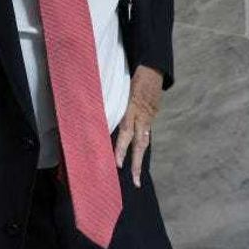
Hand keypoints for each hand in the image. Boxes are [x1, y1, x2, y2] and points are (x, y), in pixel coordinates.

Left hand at [114, 65, 162, 187]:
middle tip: (135, 181)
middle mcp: (142, 115)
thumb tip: (95, 116)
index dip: (121, 147)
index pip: (126, 131)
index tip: (117, 163)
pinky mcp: (152, 116)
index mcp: (132, 107)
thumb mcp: (120, 87)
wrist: (153, 67)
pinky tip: (136, 155)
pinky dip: (141, 144)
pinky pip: (145, 132)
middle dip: (137, 162)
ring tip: (137, 175)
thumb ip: (110, 102)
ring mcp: (150, 116)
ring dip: (140, 158)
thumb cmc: (131, 75)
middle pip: (140, 142)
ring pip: (145, 140)